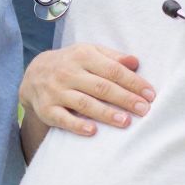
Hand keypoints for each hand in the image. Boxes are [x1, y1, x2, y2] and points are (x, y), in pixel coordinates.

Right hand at [20, 43, 155, 136]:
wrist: (34, 74)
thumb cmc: (71, 63)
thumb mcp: (89, 52)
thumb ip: (112, 57)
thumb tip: (135, 62)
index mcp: (83, 56)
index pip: (112, 70)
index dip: (133, 82)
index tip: (150, 94)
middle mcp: (68, 72)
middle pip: (101, 87)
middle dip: (125, 99)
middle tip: (145, 110)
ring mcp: (56, 91)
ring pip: (84, 103)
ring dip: (106, 113)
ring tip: (126, 121)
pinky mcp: (47, 109)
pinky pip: (63, 119)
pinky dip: (77, 125)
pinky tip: (93, 131)